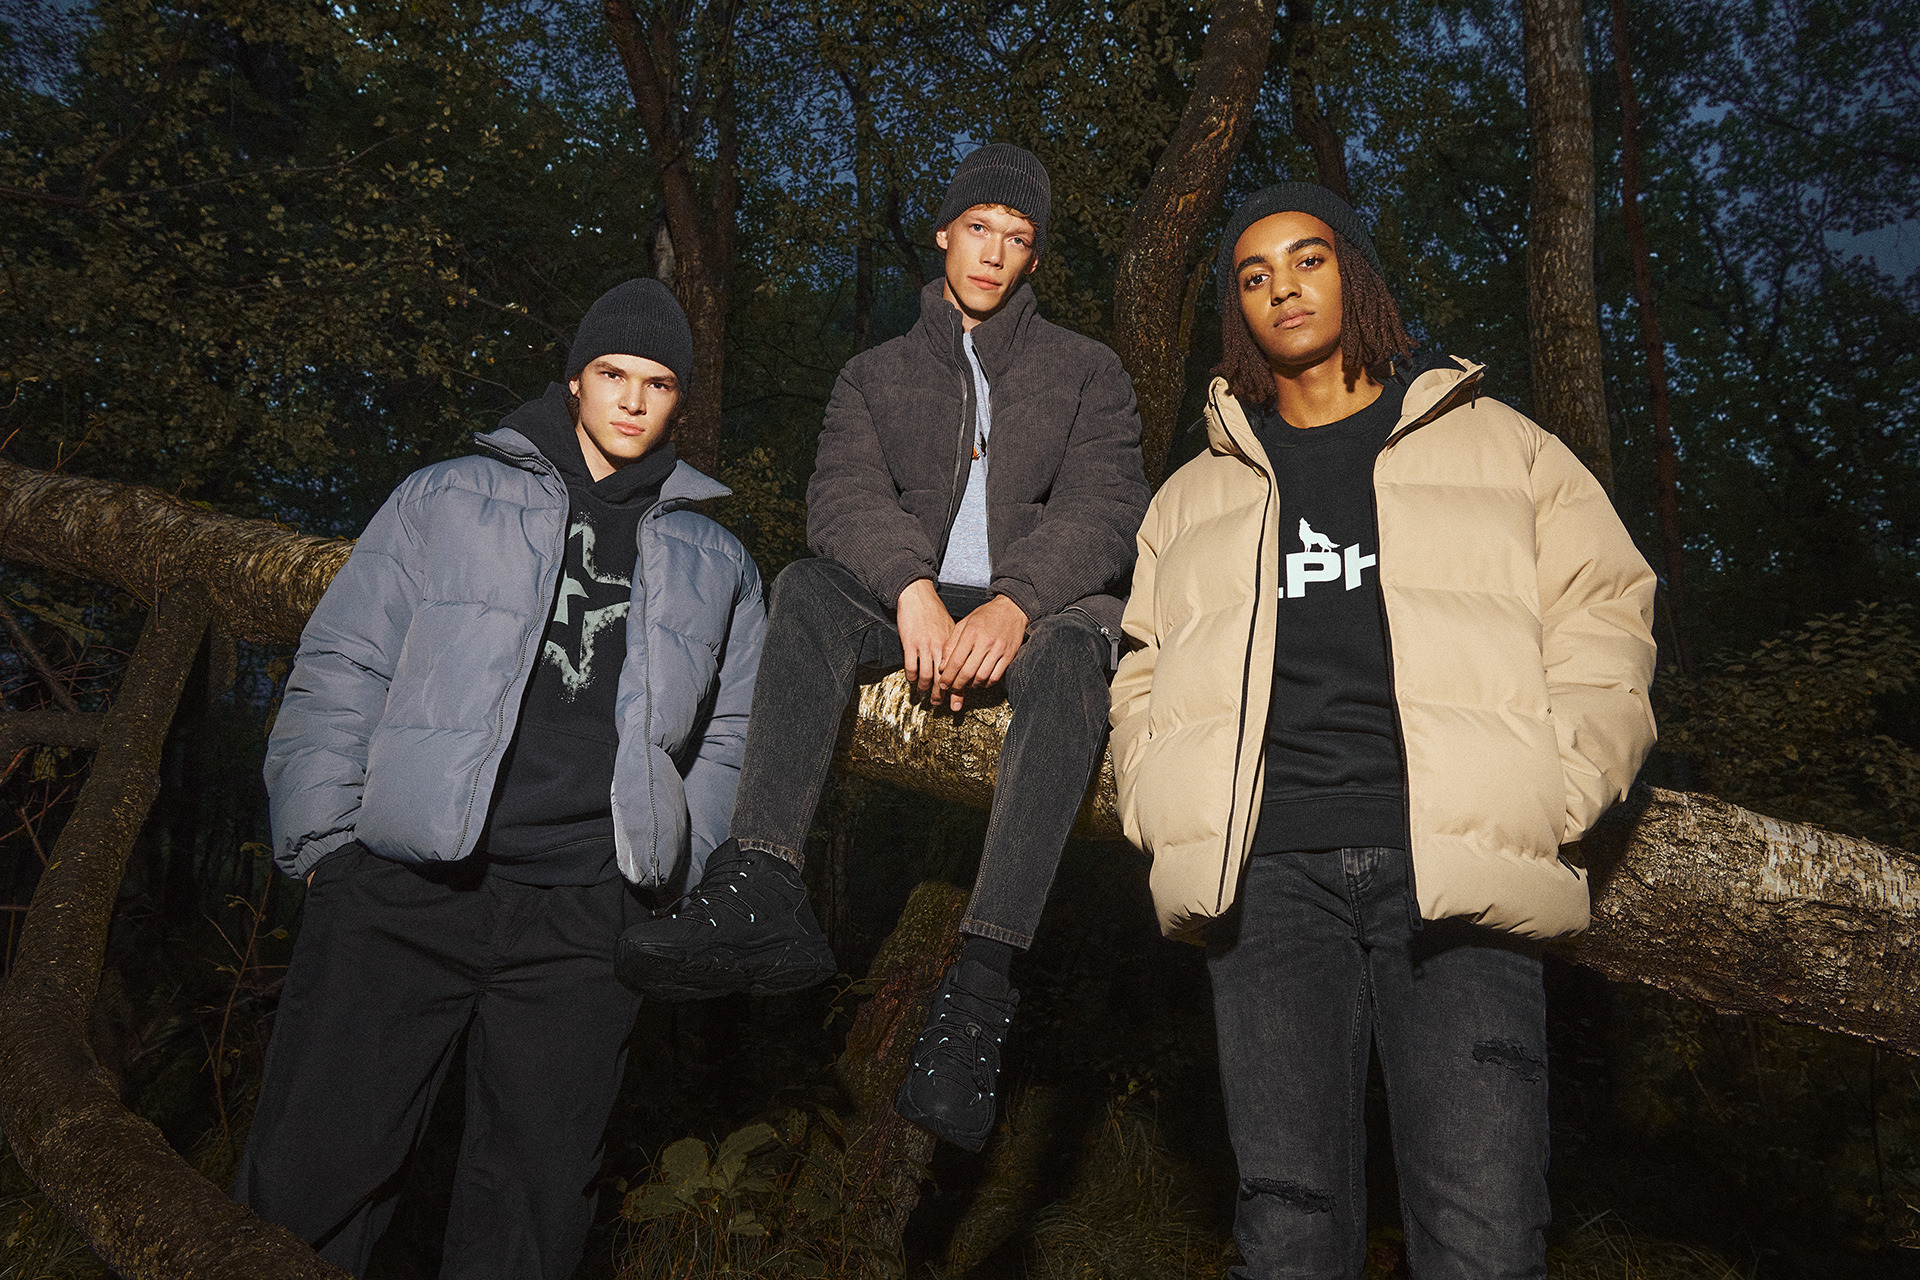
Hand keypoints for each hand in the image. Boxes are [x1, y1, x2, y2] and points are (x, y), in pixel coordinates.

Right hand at [896, 579, 953, 694]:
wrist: (917, 596)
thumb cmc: (933, 612)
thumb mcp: (949, 627)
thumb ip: (953, 646)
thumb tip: (959, 664)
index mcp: (952, 643)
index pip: (957, 671)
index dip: (957, 689)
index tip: (956, 702)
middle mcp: (940, 646)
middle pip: (943, 677)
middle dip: (941, 694)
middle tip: (939, 704)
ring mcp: (925, 645)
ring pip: (927, 675)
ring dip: (925, 687)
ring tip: (924, 693)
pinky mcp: (910, 643)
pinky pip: (911, 667)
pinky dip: (911, 677)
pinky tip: (912, 680)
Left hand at [933, 595, 1026, 710]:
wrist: (1011, 609)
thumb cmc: (985, 616)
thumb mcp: (963, 624)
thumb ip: (951, 644)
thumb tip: (942, 666)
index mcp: (971, 632)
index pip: (956, 661)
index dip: (948, 676)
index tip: (943, 683)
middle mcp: (985, 642)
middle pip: (968, 672)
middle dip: (957, 685)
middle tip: (951, 688)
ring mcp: (999, 650)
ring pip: (982, 677)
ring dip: (971, 686)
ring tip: (965, 684)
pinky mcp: (1009, 656)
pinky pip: (995, 677)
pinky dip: (985, 683)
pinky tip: (979, 681)